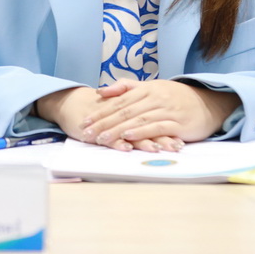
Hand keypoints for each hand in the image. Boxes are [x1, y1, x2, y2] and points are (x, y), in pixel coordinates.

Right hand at [34, 87, 181, 151]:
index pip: (153, 117)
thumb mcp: (119, 106)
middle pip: (145, 125)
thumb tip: (160, 120)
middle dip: (161, 136)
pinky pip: (108, 137)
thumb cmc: (98, 107)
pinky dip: (118, 143)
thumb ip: (137, 112)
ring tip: (158, 149)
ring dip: (144, 142)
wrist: (72, 103)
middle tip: (177, 145)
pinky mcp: (96, 131)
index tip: (182, 135)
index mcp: (131, 108)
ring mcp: (109, 123)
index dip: (167, 126)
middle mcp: (123, 115)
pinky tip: (127, 149)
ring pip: (129, 132)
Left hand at [79, 80, 240, 149]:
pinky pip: (156, 126)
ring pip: (137, 118)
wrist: (209, 104)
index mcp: (147, 88)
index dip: (101, 111)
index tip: (85, 120)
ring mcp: (166, 109)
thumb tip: (102, 90)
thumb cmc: (177, 98)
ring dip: (118, 129)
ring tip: (102, 138)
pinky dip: (141, 131)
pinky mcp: (177, 122)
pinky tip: (129, 137)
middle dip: (104, 122)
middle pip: (125, 110)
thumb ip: (127, 87)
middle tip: (87, 132)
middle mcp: (155, 97)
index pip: (119, 100)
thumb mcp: (152, 88)